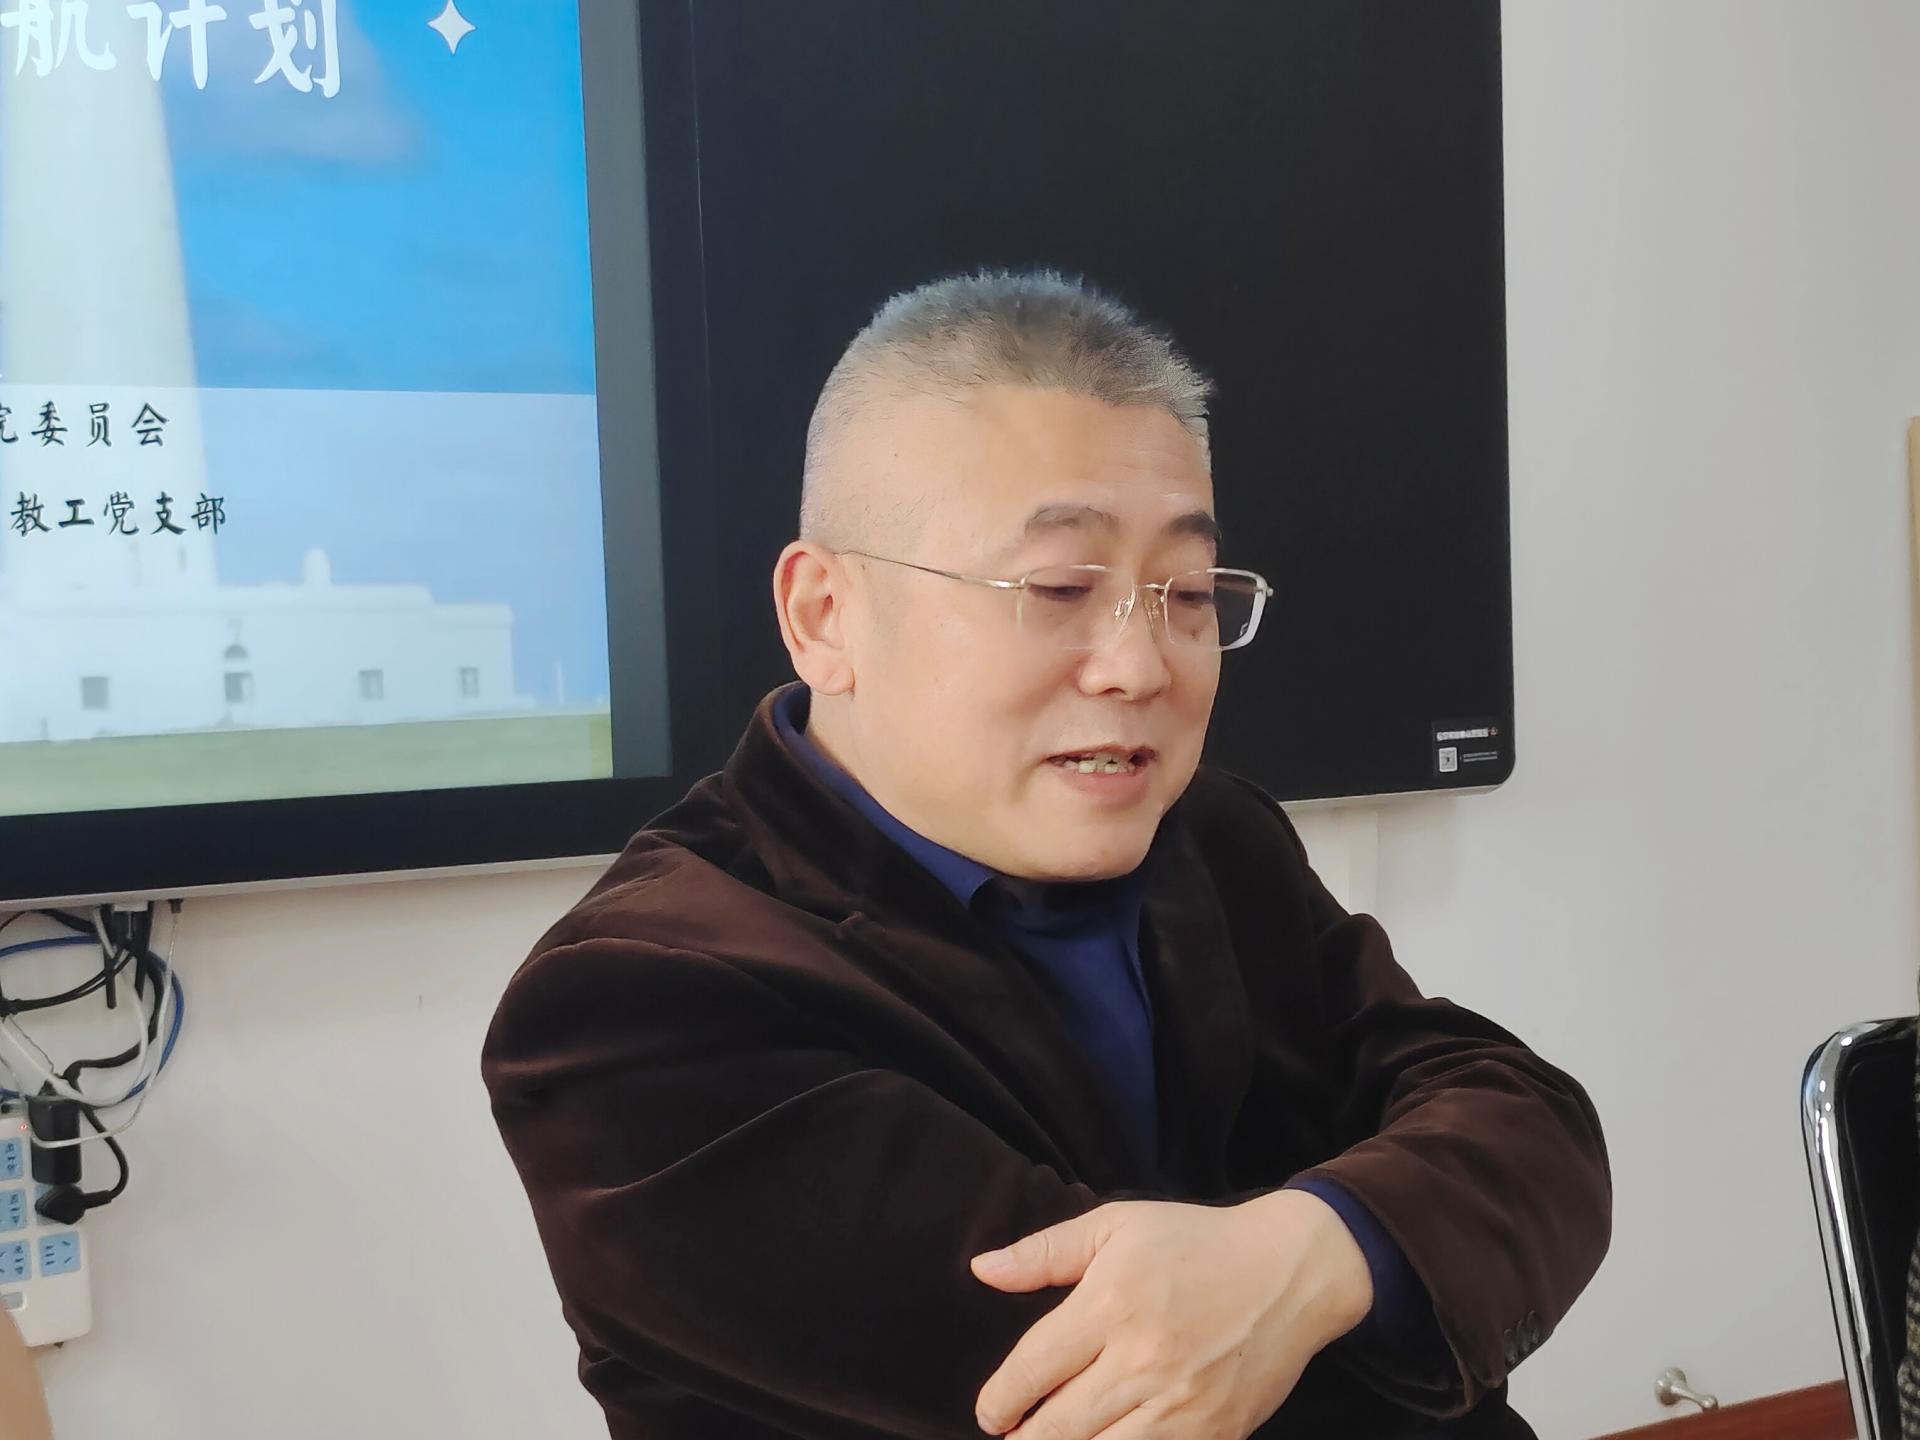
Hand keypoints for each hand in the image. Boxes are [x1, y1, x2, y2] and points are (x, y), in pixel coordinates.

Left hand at [970, 1190, 1371, 1439]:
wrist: (1289, 1273)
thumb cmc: (1195, 1243)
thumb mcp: (1116, 1226)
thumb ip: (1044, 1252)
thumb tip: (982, 1270)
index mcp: (1111, 1306)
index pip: (1032, 1370)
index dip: (999, 1400)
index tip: (990, 1411)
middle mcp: (1142, 1362)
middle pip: (1058, 1427)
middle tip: (1013, 1436)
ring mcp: (1181, 1406)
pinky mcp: (1214, 1435)